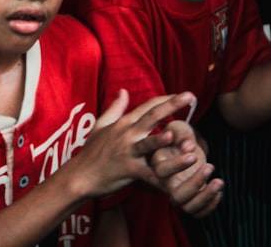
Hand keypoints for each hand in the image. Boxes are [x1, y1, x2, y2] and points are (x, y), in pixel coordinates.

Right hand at [71, 90, 197, 196]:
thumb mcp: (101, 125)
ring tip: (180, 136)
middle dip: (171, 105)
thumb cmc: (91, 152)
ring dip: (165, 140)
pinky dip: (162, 177)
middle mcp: (127, 134)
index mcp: (124, 123)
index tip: (184, 94)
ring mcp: (128, 152)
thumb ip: (115, 108)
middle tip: (190, 96)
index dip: (166, 99)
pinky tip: (175, 179)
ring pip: (149, 144)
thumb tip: (123, 91)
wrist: (80, 176)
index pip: (148, 106)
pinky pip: (149, 174)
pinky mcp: (129, 170)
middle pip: (152, 116)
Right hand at [150, 121, 223, 217]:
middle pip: (175, 195)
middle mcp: (166, 182)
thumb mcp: (180, 128)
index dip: (177, 165)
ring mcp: (178, 192)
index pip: (162, 171)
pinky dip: (210, 206)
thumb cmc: (181, 136)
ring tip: (219, 181)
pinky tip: (218, 191)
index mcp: (158, 163)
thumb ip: (183, 135)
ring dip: (206, 197)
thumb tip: (188, 147)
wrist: (187, 147)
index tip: (194, 155)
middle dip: (195, 183)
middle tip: (210, 166)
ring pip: (187, 207)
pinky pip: (197, 213)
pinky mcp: (190, 200)